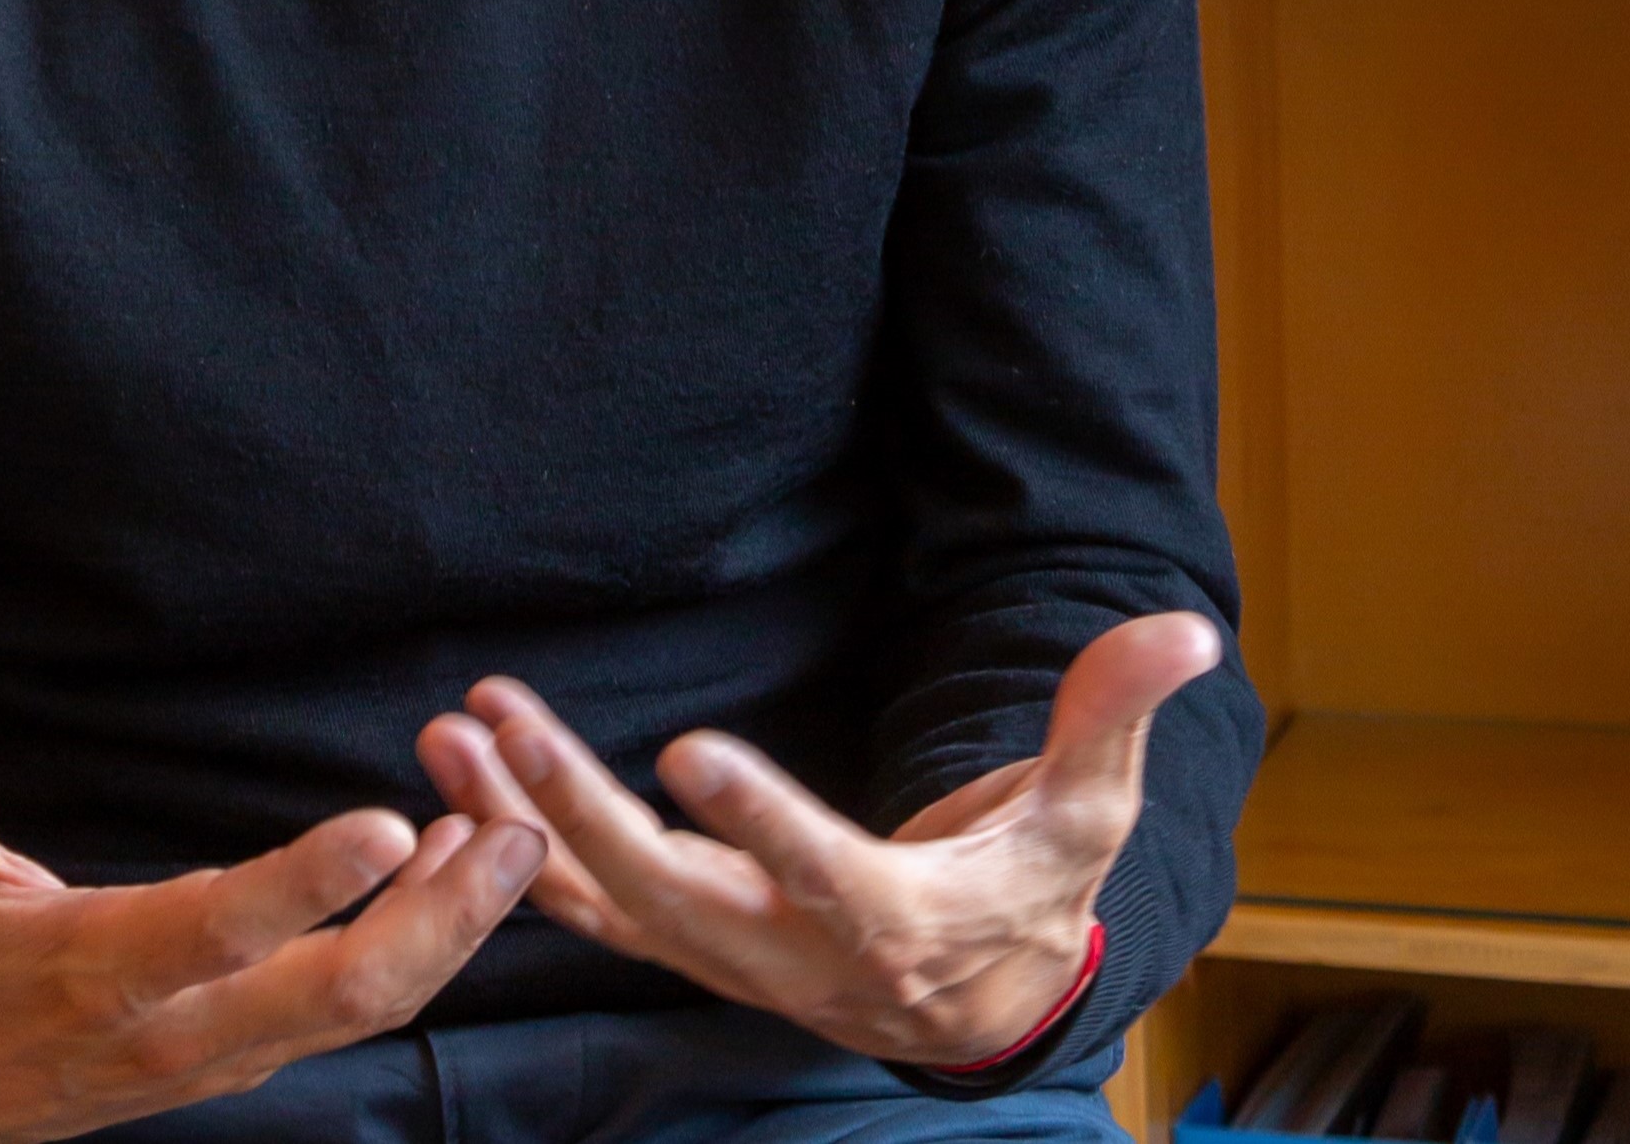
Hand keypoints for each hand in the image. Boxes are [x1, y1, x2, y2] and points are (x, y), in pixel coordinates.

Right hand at [0, 696, 547, 1143]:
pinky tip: (454, 873)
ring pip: (362, 1010)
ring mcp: (220, 1055)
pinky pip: (349, 1012)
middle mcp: (174, 1029)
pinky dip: (417, 948)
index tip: (384, 825)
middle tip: (512, 832)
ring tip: (511, 838)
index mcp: (92, 972)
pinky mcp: (242, 1056)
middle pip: (336, 996)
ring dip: (448, 930)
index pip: (212, 932)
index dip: (302, 888)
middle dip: (438, 921)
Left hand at [414, 612, 1220, 1068]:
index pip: (819, 870)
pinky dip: (509, 854)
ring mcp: (725, 953)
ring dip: (516, 817)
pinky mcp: (686, 940)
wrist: (981, 1001)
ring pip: (602, 900)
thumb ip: (1111, 717)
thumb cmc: (1033, 890)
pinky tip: (451, 780)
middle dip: (576, 804)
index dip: (756, 816)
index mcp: (890, 919)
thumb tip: (1181, 628)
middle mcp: (790, 951)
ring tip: (448, 726)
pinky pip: (580, 908)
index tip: (685, 750)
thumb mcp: (1087, 814)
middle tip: (505, 714)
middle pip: (669, 889)